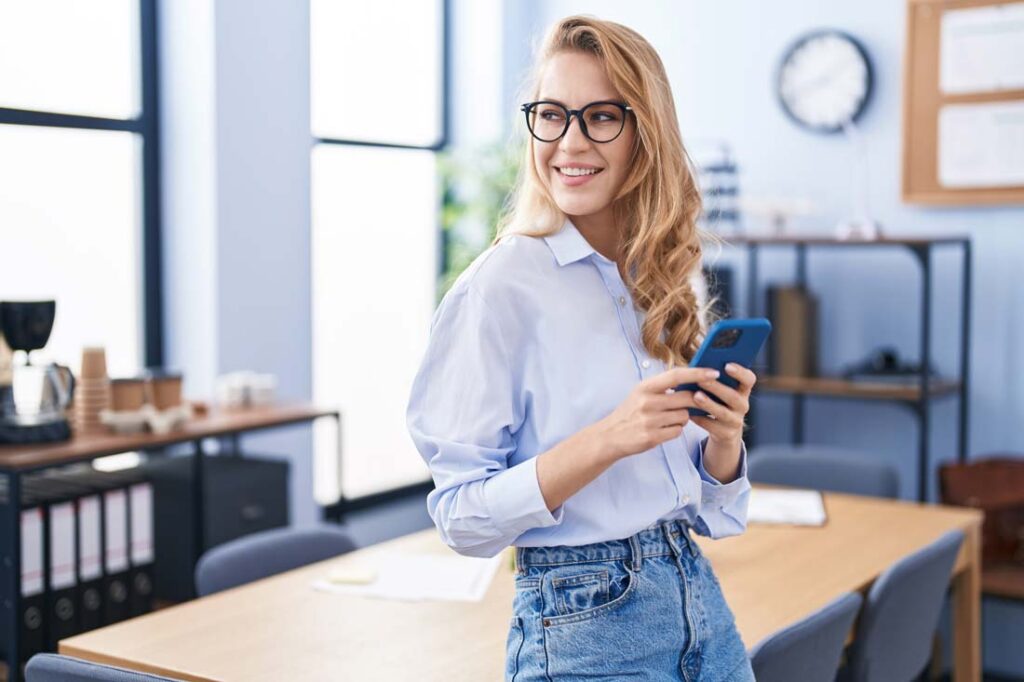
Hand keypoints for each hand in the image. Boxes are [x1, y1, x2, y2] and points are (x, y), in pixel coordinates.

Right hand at [596, 366, 721, 460]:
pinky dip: (675, 430)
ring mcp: (650, 420)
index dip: (698, 373)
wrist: (609, 436)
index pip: (677, 375)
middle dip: (696, 401)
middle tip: (696, 402)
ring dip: (682, 418)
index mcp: (645, 387)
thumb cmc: (629, 412)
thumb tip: (692, 379)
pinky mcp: (652, 437)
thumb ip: (663, 386)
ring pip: (684, 416)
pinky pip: (677, 431)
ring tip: (668, 419)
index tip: (714, 372)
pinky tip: (663, 429)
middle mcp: (647, 402)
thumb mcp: (640, 393)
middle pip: (687, 398)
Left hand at [690, 363, 757, 445]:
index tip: (727, 365)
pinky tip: (689, 413)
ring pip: (723, 413)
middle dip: (716, 388)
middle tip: (701, 380)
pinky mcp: (726, 434)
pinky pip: (712, 427)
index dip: (740, 372)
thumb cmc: (716, 399)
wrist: (722, 428)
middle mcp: (743, 405)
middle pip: (733, 396)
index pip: (749, 379)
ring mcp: (736, 421)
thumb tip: (696, 367)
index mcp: (743, 390)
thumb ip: (712, 378)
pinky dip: (700, 419)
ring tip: (696, 396)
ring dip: (709, 404)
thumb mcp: (719, 388)